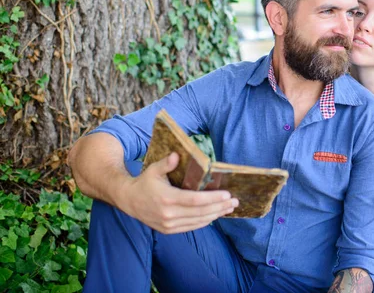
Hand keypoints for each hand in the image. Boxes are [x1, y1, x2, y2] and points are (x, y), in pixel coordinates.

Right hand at [118, 152, 238, 233]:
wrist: (127, 200)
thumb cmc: (144, 182)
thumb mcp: (153, 169)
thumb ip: (166, 163)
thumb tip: (176, 155)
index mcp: (167, 198)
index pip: (196, 200)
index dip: (213, 198)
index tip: (228, 195)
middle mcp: (169, 214)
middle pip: (201, 212)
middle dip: (220, 207)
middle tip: (235, 202)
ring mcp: (168, 224)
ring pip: (198, 221)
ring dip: (216, 215)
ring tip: (229, 208)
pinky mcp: (168, 230)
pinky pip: (191, 227)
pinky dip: (204, 222)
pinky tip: (214, 215)